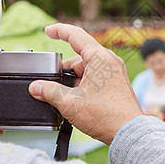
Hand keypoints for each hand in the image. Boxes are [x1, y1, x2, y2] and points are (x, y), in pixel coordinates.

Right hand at [28, 23, 142, 144]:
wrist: (128, 133)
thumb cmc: (106, 116)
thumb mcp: (70, 103)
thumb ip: (49, 91)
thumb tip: (36, 87)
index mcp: (100, 58)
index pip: (76, 35)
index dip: (59, 30)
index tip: (47, 30)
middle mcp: (110, 61)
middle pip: (79, 57)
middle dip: (64, 71)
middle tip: (54, 88)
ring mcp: (114, 72)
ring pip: (86, 69)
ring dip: (73, 81)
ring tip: (69, 100)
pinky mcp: (116, 84)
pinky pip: (95, 78)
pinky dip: (83, 86)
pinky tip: (78, 101)